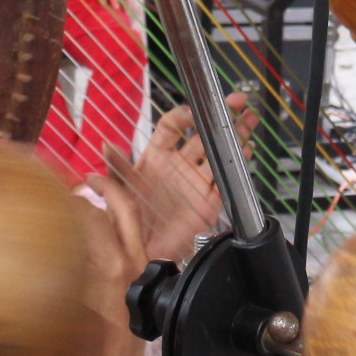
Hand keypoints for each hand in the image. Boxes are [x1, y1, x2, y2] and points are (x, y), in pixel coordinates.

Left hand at [101, 96, 241, 266]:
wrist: (143, 254)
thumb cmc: (128, 222)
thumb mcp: (118, 193)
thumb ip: (115, 169)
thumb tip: (106, 145)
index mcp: (157, 157)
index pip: (172, 127)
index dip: (183, 115)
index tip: (193, 111)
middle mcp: (179, 165)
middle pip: (203, 133)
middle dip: (220, 116)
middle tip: (234, 102)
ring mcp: (196, 181)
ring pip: (219, 151)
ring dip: (234, 134)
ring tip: (249, 118)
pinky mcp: (209, 199)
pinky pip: (226, 178)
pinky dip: (238, 163)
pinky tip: (246, 149)